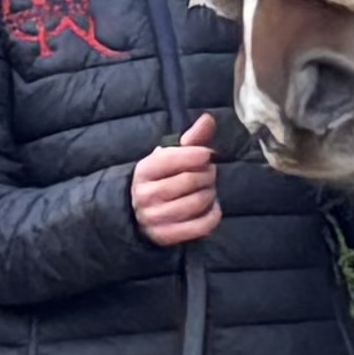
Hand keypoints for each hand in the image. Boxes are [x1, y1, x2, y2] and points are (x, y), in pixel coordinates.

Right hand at [128, 116, 223, 246]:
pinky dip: (213, 215)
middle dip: (208, 174)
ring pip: (198, 202)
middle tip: (209, 173)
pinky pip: (201, 225)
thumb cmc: (162, 179)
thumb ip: (191, 139)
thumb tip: (209, 119)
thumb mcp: (170, 157)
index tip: (207, 155)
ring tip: (208, 190)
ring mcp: (154, 218)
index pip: (173, 159)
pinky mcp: (166, 236)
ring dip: (211, 194)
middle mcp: (146, 195)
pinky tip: (211, 207)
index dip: (197, 155)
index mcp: (144, 170)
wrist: (140, 215)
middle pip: (191, 180)